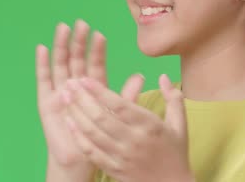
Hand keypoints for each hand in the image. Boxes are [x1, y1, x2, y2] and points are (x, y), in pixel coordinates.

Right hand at [35, 19, 114, 166]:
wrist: (80, 158)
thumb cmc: (101, 136)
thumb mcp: (116, 113)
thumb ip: (126, 94)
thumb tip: (141, 76)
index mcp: (93, 87)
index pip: (95, 63)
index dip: (97, 49)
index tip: (99, 34)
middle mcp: (76, 85)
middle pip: (76, 59)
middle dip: (78, 41)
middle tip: (81, 23)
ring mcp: (60, 91)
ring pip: (60, 64)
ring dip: (61, 46)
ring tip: (63, 28)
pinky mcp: (46, 100)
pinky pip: (44, 79)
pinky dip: (42, 64)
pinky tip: (42, 48)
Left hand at [60, 73, 193, 181]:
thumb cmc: (175, 151)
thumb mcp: (180, 123)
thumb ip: (173, 98)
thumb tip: (162, 75)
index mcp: (149, 126)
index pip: (120, 105)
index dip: (100, 91)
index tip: (85, 78)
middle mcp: (133, 141)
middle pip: (101, 117)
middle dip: (81, 98)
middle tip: (69, 83)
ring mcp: (121, 157)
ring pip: (92, 133)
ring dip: (75, 114)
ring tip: (64, 97)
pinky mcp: (113, 169)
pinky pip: (91, 152)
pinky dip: (78, 136)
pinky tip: (69, 122)